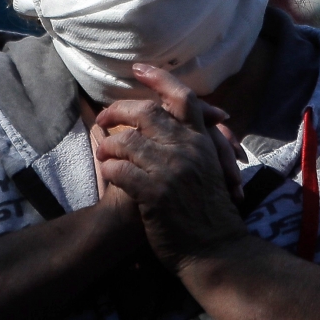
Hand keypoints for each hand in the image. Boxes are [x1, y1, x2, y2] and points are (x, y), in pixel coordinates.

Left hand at [93, 63, 249, 272]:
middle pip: (147, 113)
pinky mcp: (156, 194)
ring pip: (128, 141)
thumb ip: (192, 144)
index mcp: (202, 141)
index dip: (159, 79)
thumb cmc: (208, 211)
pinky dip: (110, 170)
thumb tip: (167, 122)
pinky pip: (121, 171)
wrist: (216, 250)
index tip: (139, 69)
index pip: (183, 97)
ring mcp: (172, 171)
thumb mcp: (209, 168)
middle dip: (118, 110)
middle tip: (104, 118)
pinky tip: (108, 174)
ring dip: (109, 145)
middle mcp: (188, 150)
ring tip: (103, 152)